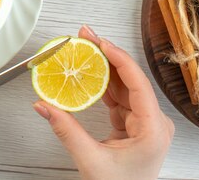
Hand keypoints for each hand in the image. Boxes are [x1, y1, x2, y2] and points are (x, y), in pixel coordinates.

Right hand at [34, 26, 173, 179]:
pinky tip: (90, 73)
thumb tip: (44, 105)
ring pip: (124, 86)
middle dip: (107, 56)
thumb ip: (66, 130)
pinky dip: (103, 85)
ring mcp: (145, 124)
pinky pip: (119, 98)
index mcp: (153, 129)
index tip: (100, 42)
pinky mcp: (135, 126)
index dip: (118, 57)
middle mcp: (154, 123)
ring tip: (86, 49)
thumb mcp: (91, 161)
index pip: (138, 82)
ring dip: (104, 67)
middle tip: (87, 37)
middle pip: (130, 79)